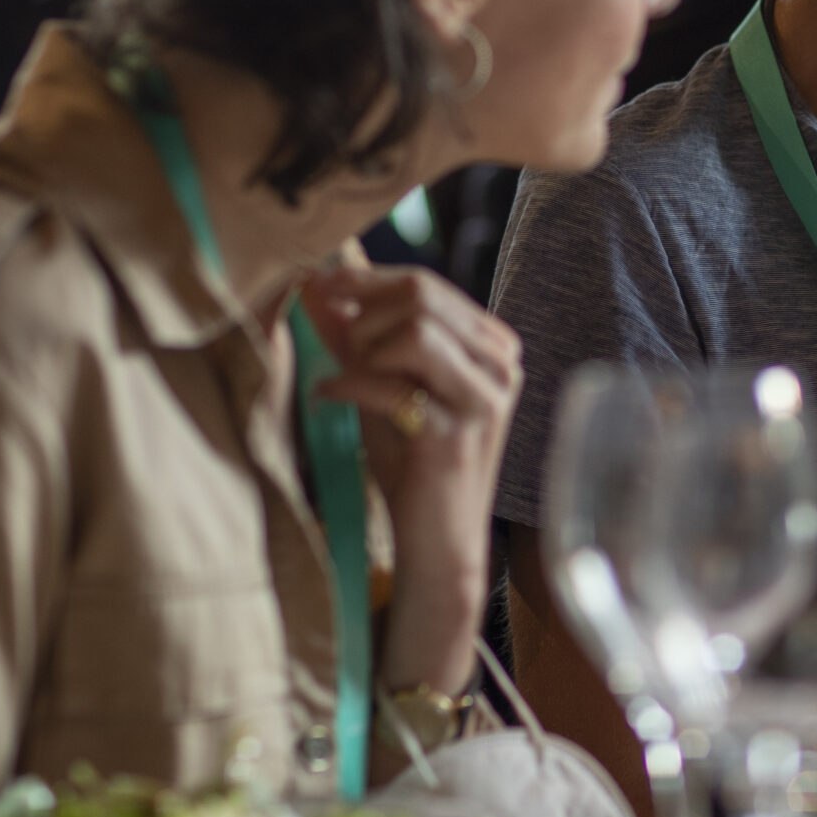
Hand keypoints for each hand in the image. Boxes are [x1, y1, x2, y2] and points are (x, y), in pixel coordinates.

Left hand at [299, 264, 518, 674]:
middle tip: (333, 339)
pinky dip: (349, 386)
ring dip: (364, 349)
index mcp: (492, 345)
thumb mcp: (385, 382)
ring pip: (415, 332)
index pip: (424, 284)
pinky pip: (393, 386)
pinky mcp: (456, 434)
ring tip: (346, 376)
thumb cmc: (412, 459)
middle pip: (421, 297)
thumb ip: (357, 333)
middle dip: (361, 312)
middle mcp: (499, 365)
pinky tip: (329, 398)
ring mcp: (484, 399)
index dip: (363, 279)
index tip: (317, 282)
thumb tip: (316, 279)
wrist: (436, 537)